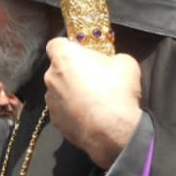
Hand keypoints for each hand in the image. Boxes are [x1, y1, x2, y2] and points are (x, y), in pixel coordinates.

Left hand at [44, 38, 142, 169]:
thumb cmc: (117, 91)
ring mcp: (50, 100)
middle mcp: (50, 77)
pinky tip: (89, 116)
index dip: (68, 47)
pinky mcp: (54, 120)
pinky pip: (63, 110)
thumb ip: (112, 58)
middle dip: (72, 71)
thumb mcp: (125, 63)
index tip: (81, 54)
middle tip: (92, 78)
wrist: (111, 131)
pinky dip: (72, 110)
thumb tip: (110, 63)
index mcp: (63, 58)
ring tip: (93, 101)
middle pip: (58, 69)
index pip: (56, 44)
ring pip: (59, 90)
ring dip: (71, 92)